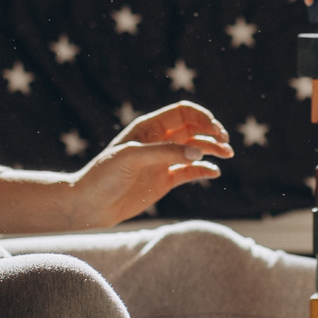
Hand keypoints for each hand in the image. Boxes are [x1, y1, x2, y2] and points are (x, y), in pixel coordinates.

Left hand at [65, 102, 235, 228]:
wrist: (90, 204)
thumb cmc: (104, 176)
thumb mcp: (132, 158)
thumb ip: (165, 152)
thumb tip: (198, 151)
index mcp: (149, 128)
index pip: (183, 113)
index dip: (202, 117)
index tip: (215, 130)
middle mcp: (158, 141)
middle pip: (194, 129)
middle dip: (212, 132)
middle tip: (225, 143)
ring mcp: (163, 161)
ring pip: (195, 149)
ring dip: (213, 150)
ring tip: (227, 155)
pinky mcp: (164, 180)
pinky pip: (190, 172)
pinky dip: (204, 170)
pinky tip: (214, 173)